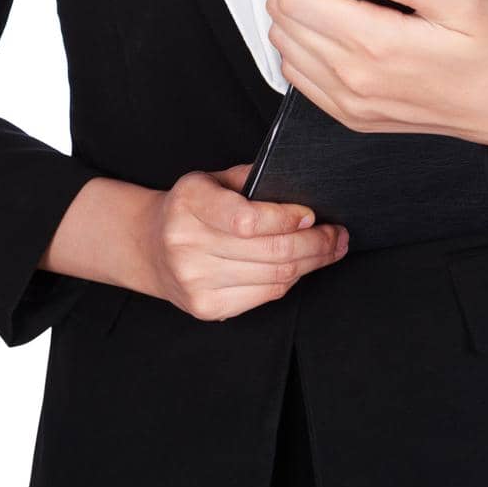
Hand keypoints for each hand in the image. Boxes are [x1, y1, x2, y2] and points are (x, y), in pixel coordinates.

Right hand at [135, 163, 349, 322]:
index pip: (248, 219)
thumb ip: (251, 179)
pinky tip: (300, 267)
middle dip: (315, 244)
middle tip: (337, 235)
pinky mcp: (206, 307)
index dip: (287, 219)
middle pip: (270, 252)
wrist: (150, 245)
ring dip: (311, 263)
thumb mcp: (212, 178)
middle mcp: (186, 244)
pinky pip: (265, 295)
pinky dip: (289, 280)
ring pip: (274, 276)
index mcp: (189, 202)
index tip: (312, 215)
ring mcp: (195, 280)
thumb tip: (299, 188)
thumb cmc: (192, 207)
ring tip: (330, 249)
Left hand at [265, 0, 487, 166]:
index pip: (295, 2)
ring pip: (285, 52)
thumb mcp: (462, 1)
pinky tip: (340, 41)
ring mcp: (350, 103)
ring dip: (303, 24)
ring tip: (344, 11)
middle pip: (282, 24)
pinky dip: (308, 54)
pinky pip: (301, 82)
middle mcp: (354, 78)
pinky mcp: (353, 117)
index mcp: (376, 44)